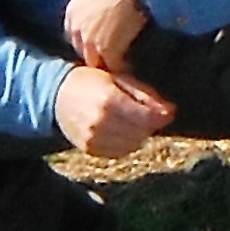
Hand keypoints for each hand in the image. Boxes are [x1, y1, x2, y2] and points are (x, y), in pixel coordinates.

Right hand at [53, 65, 173, 158]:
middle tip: (149, 113)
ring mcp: (92, 139)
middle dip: (150, 124)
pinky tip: (123, 129)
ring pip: (132, 144)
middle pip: (140, 132)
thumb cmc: (93, 81)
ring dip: (139, 134)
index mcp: (108, 101)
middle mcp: (99, 123)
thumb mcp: (120, 79)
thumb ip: (145, 95)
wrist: (59, 96)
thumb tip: (170, 112)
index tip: (169, 110)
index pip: (146, 118)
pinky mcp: (89, 150)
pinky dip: (127, 143)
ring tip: (134, 119)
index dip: (161, 116)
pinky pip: (119, 152)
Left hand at [63, 0, 151, 71]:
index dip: (91, 40)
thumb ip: (95, 4)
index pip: (75, 36)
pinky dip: (124, 66)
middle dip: (97, 53)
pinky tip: (133, 62)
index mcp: (72, 12)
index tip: (105, 41)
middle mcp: (76, 29)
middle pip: (83, 52)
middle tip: (115, 52)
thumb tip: (104, 11)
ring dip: (110, 62)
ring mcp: (89, 42)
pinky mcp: (106, 51)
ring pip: (97, 62)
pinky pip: (114, 66)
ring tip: (125, 61)